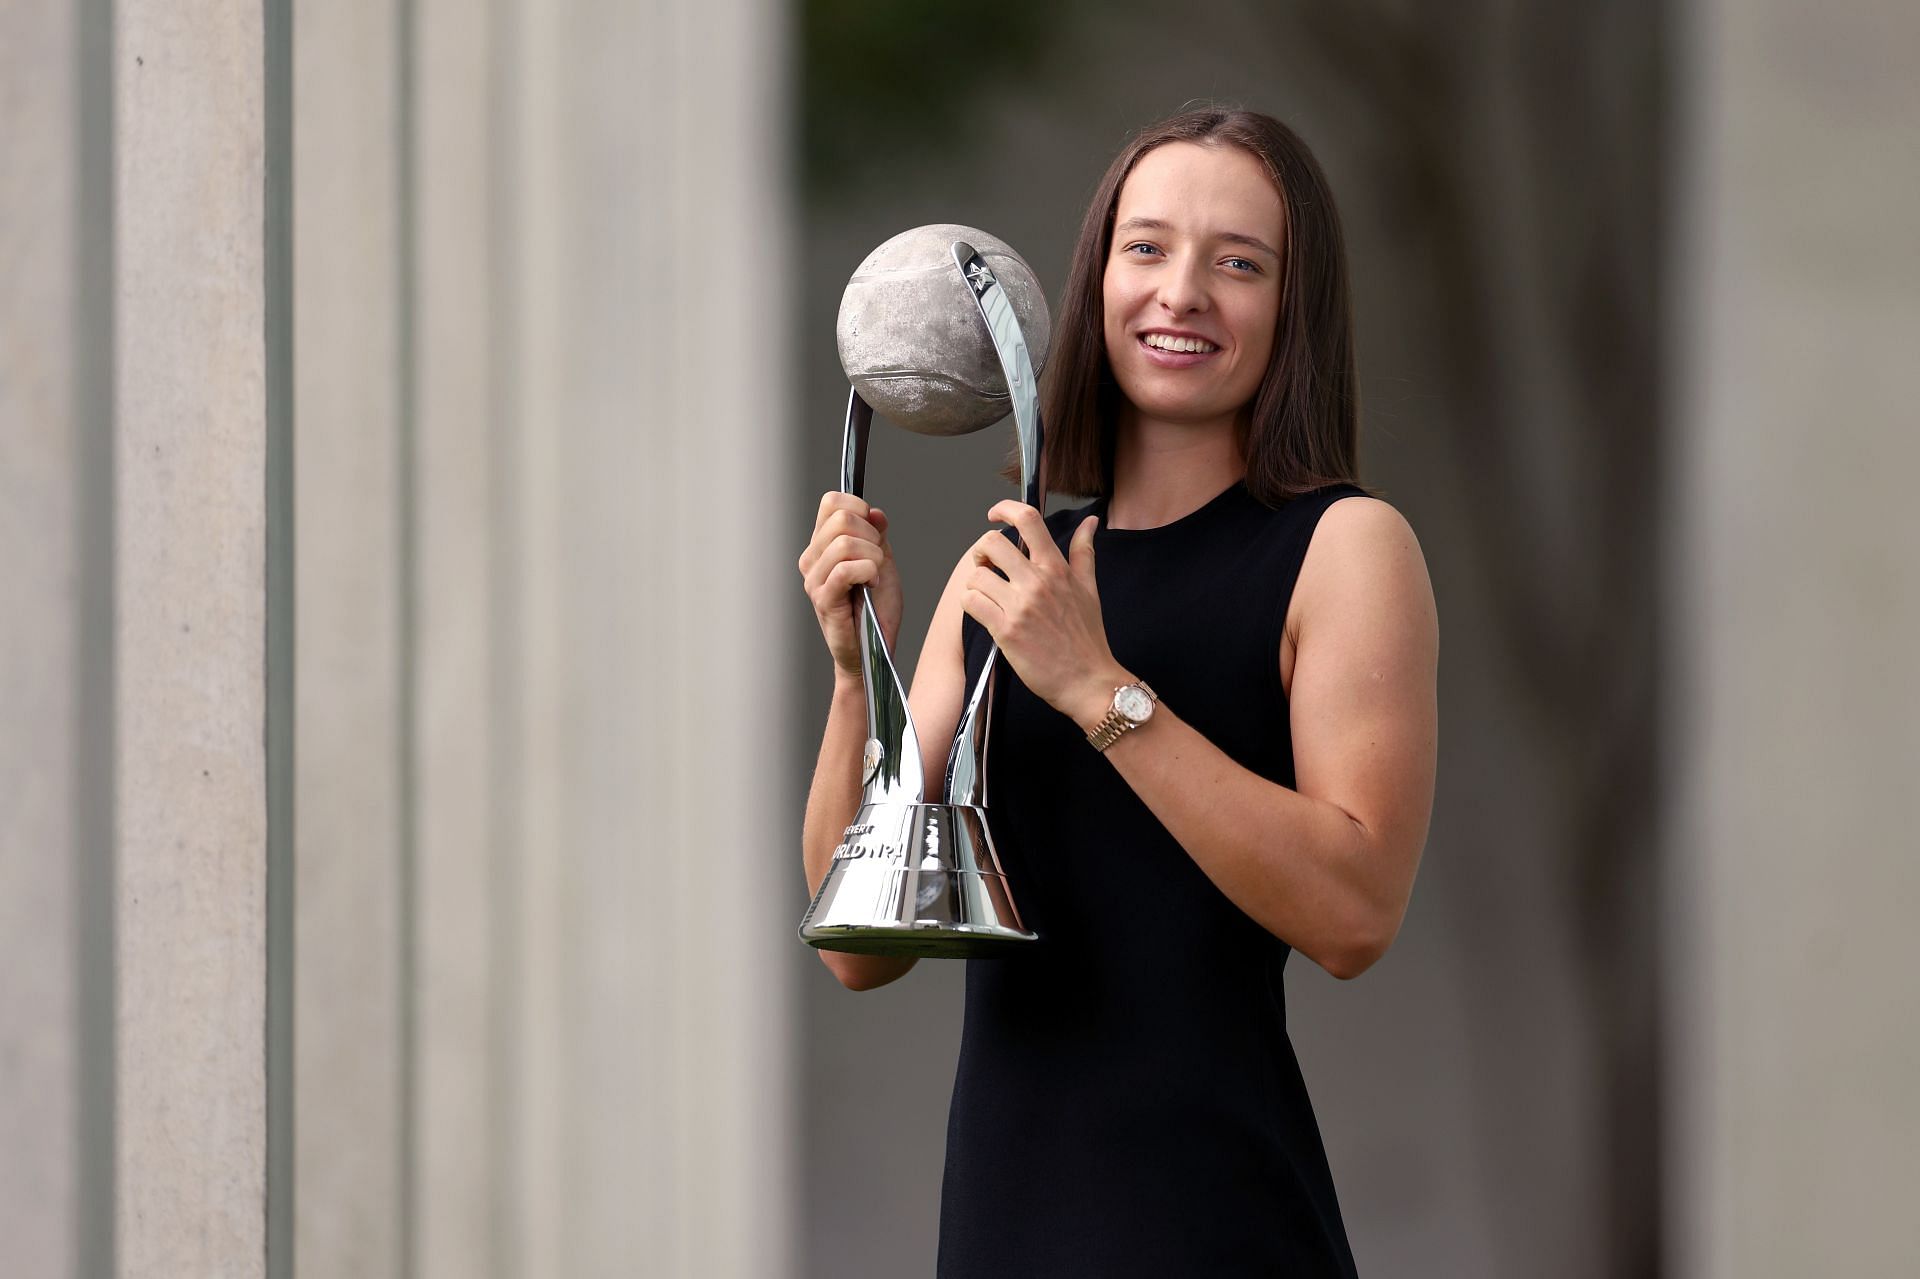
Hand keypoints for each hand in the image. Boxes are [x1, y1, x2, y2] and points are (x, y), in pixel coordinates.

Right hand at [798, 491, 901, 678]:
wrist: (874, 648)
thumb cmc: (876, 610)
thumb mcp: (883, 563)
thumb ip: (877, 535)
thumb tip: (874, 511)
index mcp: (822, 545)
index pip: (831, 502)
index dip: (859, 507)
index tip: (874, 533)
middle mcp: (812, 559)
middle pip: (841, 518)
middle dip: (871, 535)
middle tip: (877, 561)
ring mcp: (814, 579)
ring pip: (844, 543)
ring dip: (872, 558)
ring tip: (875, 577)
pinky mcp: (823, 599)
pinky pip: (846, 569)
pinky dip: (868, 573)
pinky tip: (871, 586)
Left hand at [960, 501, 1132, 730]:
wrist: (1087, 681)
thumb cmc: (1087, 639)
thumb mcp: (1090, 589)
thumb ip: (1084, 552)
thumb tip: (1090, 523)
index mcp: (1056, 569)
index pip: (1028, 520)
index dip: (1005, 509)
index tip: (996, 514)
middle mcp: (1037, 583)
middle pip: (992, 544)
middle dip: (982, 552)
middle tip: (987, 565)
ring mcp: (1019, 606)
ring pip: (976, 576)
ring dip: (976, 584)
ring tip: (987, 596)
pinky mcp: (1005, 630)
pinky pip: (971, 603)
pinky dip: (970, 604)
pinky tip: (982, 612)